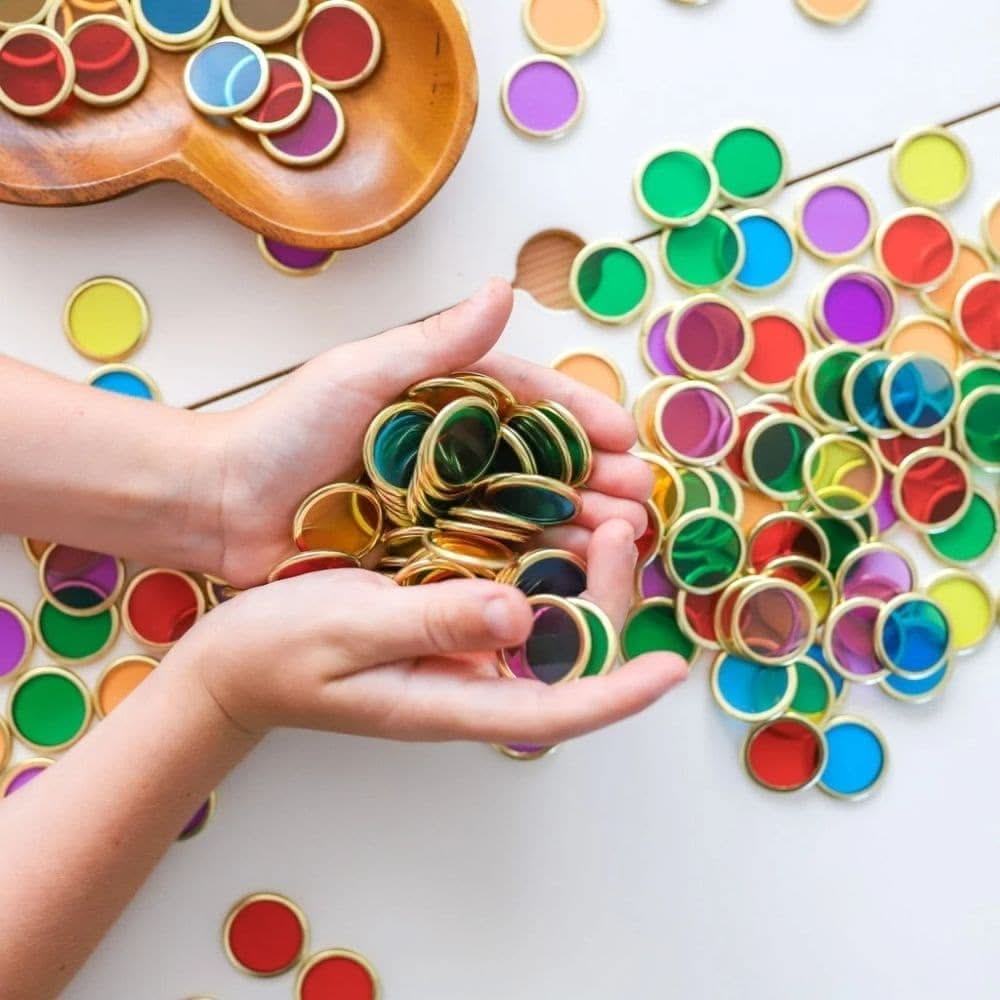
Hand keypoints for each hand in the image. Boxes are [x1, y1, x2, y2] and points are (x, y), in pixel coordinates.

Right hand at [178, 519, 686, 742]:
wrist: (231, 661)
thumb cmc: (276, 653)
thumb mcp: (348, 629)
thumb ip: (433, 623)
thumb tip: (521, 615)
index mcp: (450, 696)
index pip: (554, 708)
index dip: (617, 693)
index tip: (671, 668)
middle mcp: (468, 679)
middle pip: (566, 657)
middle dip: (609, 597)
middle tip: (623, 521)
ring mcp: (458, 653)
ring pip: (547, 623)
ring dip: (584, 572)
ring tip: (605, 508)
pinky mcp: (444, 621)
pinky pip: (513, 596)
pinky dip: (541, 556)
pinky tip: (548, 512)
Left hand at [207, 279, 652, 586]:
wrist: (222, 506)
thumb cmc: (283, 431)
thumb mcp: (360, 375)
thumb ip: (435, 343)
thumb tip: (503, 288)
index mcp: (444, 402)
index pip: (528, 405)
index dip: (580, 418)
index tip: (624, 435)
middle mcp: (452, 455)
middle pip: (540, 466)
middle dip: (595, 480)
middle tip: (639, 500)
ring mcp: (441, 509)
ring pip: (525, 516)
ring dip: (577, 527)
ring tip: (621, 539)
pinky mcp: (424, 556)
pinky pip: (487, 561)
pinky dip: (531, 568)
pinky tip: (570, 580)